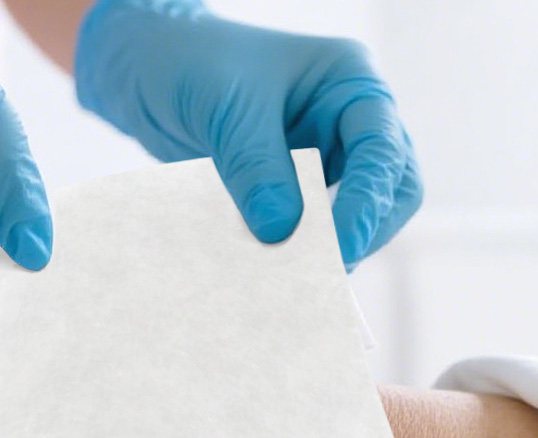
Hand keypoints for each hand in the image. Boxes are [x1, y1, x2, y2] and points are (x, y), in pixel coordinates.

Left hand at [76, 0, 422, 268]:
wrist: (148, 73)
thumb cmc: (193, 62)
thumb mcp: (229, 109)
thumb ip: (257, 168)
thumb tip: (280, 233)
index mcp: (349, 84)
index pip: (382, 150)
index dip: (368, 203)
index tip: (340, 247)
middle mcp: (344, 122)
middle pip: (390, 188)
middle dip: (367, 229)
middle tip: (328, 269)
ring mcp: (319, 158)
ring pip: (352, 213)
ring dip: (330, 245)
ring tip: (296, 275)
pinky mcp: (290, 189)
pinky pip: (306, 226)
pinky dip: (295, 248)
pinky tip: (272, 266)